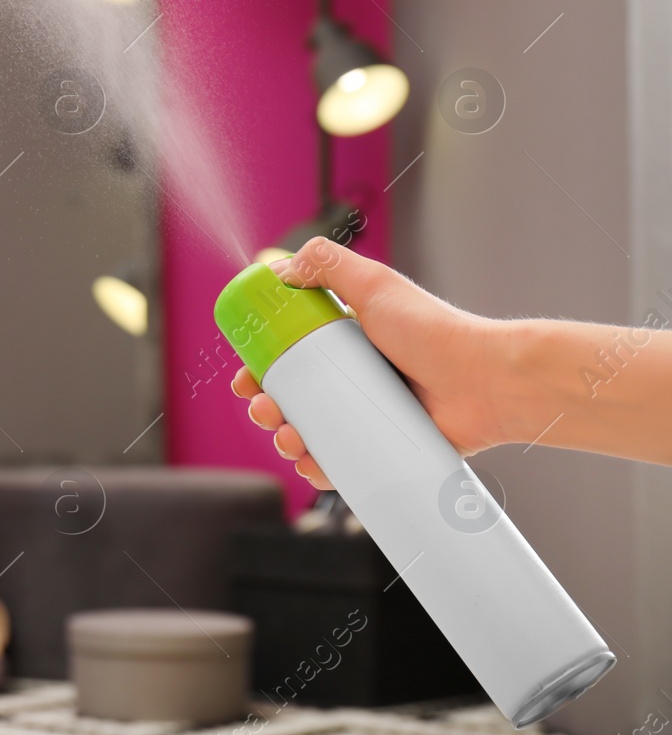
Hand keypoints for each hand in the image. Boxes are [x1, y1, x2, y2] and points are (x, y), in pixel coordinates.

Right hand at [231, 237, 513, 488]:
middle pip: (292, 399)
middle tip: (264, 410)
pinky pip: (342, 464)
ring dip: (285, 441)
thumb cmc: (437, 332)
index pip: (289, 357)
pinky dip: (318, 469)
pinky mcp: (384, 447)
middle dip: (266, 408)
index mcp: (347, 342)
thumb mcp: (376, 286)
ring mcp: (369, 415)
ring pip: (311, 434)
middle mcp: (355, 379)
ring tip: (288, 439)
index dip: (261, 370)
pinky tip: (309, 465)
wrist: (488, 382)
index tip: (245, 380)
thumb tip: (281, 267)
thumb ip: (328, 265)